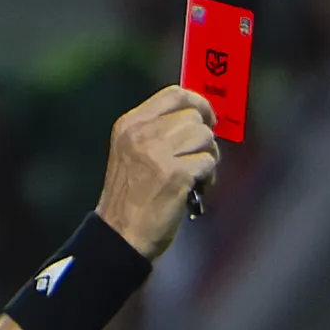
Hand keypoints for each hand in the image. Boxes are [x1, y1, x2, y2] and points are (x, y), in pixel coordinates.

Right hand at [96, 86, 221, 255]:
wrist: (121, 235)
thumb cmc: (130, 198)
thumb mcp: (131, 153)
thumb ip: (157, 131)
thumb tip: (198, 119)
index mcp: (130, 124)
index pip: (173, 94)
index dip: (198, 102)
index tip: (207, 118)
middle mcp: (142, 134)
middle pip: (194, 117)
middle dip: (204, 137)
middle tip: (198, 157)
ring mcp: (159, 153)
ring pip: (205, 137)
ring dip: (208, 156)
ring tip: (197, 175)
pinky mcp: (176, 174)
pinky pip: (209, 162)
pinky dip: (209, 176)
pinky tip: (196, 188)